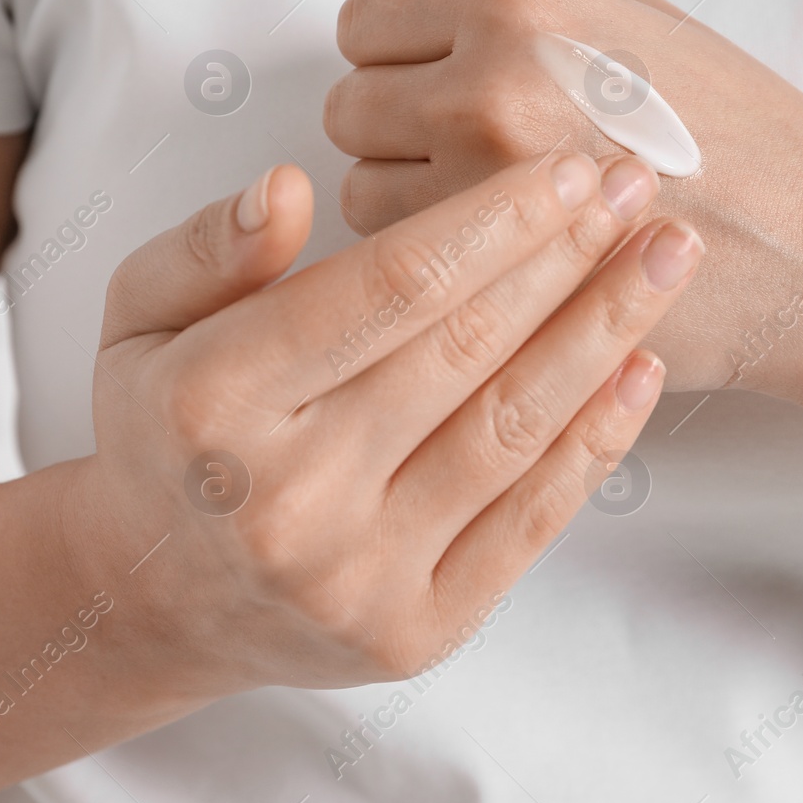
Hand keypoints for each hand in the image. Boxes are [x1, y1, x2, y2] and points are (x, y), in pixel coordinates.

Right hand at [76, 153, 701, 701]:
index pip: (387, 290)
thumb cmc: (162, 434)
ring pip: (512, 430)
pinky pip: (527, 523)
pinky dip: (595, 441)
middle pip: (466, 351)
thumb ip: (209, 248)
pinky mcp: (415, 633)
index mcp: (216, 402)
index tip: (568, 168)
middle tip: (641, 183)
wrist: (156, 597)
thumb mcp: (136, 317)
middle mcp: (288, 499)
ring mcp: (357, 578)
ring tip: (666, 258)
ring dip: (604, 333)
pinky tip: (640, 368)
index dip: (493, 220)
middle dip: (568, 255)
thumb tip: (292, 186)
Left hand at [324, 0, 802, 394]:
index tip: (421, 83)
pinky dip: (430, 272)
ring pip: (360, 194)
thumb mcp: (628, 14)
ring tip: (489, 213)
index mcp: (518, 2)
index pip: (364, 23)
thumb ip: (512, 13)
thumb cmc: (736, 128)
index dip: (389, 58)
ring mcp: (483, 190)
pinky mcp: (494, 281)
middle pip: (348, 110)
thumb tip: (424, 31)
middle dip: (392, 132)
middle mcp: (486, 84)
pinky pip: (398, 270)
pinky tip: (494, 263)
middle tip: (460, 154)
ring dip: (403, 207)